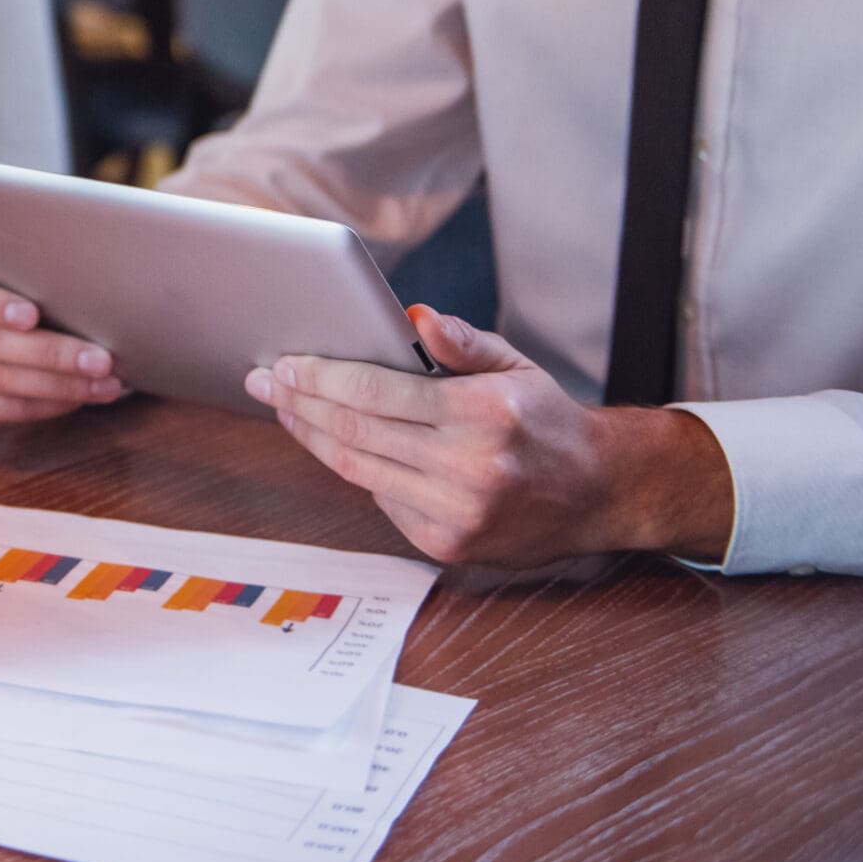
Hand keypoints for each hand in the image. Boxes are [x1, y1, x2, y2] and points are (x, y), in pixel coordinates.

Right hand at [0, 245, 125, 422]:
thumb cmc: (23, 277)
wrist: (4, 311)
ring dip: (56, 384)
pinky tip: (77, 400)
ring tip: (104, 382)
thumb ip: (29, 258)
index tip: (33, 315)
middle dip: (47, 352)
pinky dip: (40, 406)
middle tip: (100, 359)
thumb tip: (79, 255)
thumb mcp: (18, 259)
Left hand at [242, 304, 734, 566]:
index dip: (318, 377)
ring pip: (357, 469)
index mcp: (482, 415)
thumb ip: (461, 342)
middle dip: (298, 403)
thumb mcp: (515, 366)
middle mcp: (468, 468)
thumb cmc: (546, 420)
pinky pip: (380, 499)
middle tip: (262, 381)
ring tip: (285, 408)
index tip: (282, 364)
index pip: (375, 391)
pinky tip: (332, 442)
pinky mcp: (447, 545)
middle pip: (354, 431)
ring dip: (312, 436)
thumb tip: (412, 317)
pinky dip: (353, 468)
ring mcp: (456, 513)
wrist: (600, 493)